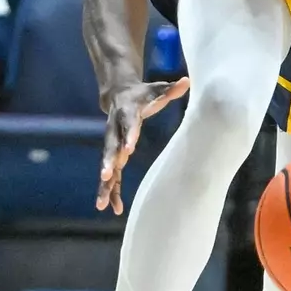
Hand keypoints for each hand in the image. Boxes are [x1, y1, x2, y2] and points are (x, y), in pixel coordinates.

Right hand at [97, 77, 189, 212]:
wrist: (118, 95)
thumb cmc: (142, 94)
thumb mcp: (156, 89)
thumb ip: (170, 88)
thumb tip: (187, 81)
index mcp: (126, 114)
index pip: (128, 125)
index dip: (128, 136)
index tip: (128, 149)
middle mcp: (115, 131)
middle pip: (110, 148)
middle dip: (107, 163)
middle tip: (105, 176)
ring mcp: (112, 144)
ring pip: (106, 166)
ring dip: (105, 185)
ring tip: (102, 205)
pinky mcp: (113, 155)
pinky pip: (111, 175)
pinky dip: (111, 190)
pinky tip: (113, 209)